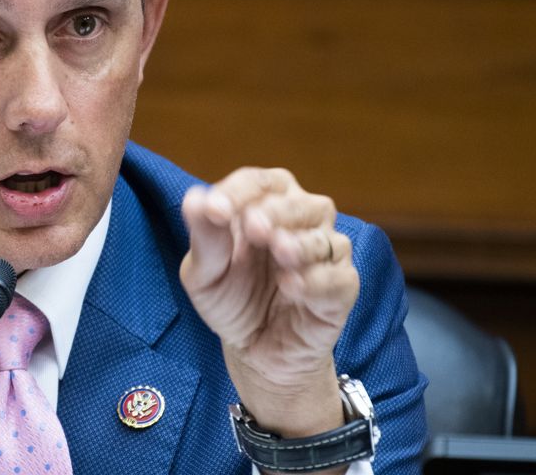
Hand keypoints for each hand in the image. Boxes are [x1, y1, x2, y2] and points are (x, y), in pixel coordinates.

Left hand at [179, 167, 358, 441]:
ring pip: (324, 238)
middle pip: (298, 203)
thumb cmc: (231, 299)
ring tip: (280, 250)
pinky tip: (292, 286)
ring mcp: (326, 253)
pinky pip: (338, 278)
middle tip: (253, 226)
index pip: (258, 183)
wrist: (254, 352)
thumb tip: (193, 199)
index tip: (214, 210)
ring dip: (301, 243)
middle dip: (274, 213)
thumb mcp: (205, 273)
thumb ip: (205, 238)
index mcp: (265, 204)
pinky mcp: (342, 288)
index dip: (237, 193)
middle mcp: (302, 220)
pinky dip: (316, 280)